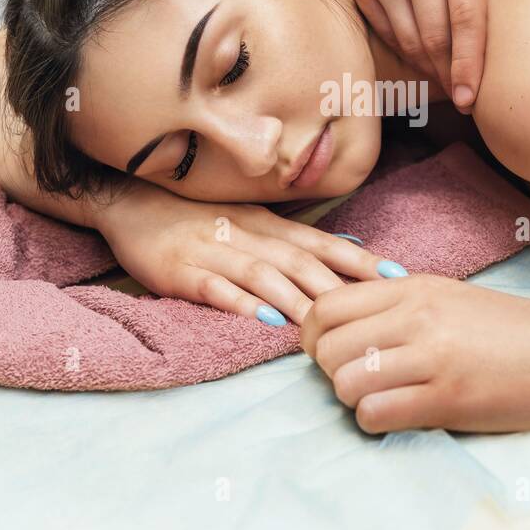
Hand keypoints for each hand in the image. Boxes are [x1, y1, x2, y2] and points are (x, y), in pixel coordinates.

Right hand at [97, 187, 386, 325]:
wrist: (132, 202)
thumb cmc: (200, 217)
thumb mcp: (254, 221)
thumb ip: (298, 238)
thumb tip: (354, 243)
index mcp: (269, 224)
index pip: (323, 242)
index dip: (359, 259)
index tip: (397, 276)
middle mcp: (248, 234)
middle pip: (300, 260)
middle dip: (339, 285)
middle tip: (375, 310)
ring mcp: (215, 251)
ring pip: (264, 275)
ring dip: (296, 300)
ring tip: (326, 326)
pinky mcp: (183, 270)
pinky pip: (216, 288)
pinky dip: (241, 304)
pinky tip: (263, 321)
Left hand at [301, 274, 529, 432]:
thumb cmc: (510, 328)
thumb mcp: (448, 297)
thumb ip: (398, 303)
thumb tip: (342, 319)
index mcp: (414, 288)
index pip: (327, 306)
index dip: (313, 335)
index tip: (329, 351)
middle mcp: (417, 317)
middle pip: (327, 346)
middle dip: (331, 371)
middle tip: (358, 379)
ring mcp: (433, 357)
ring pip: (345, 382)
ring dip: (353, 398)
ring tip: (381, 397)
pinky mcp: (448, 398)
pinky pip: (376, 413)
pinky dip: (376, 421)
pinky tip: (398, 415)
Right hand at [355, 0, 529, 111]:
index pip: (465, 13)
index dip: (469, 61)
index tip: (473, 97)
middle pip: (434, 35)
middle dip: (451, 74)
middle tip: (469, 100)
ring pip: (408, 40)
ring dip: (431, 69)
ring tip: (453, 84)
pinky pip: (389, 33)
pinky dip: (409, 54)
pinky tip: (431, 62)